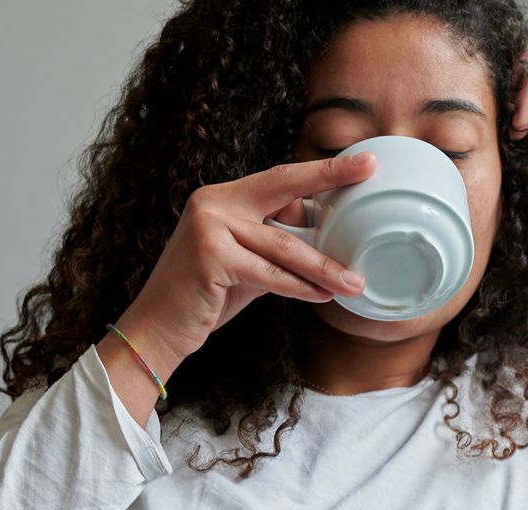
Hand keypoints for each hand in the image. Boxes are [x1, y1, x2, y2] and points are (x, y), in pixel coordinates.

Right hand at [123, 153, 374, 362]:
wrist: (156, 329)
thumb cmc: (203, 298)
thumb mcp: (244, 264)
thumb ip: (274, 247)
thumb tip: (322, 243)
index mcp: (220, 198)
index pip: (279, 179)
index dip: (320, 171)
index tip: (361, 162)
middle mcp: (212, 203)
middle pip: (283, 189)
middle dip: (330, 178)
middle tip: (371, 174)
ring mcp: (209, 227)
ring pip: (283, 245)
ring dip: (324, 266)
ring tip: (355, 281)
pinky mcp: (210, 257)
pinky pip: (270, 274)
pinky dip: (300, 287)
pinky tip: (323, 296)